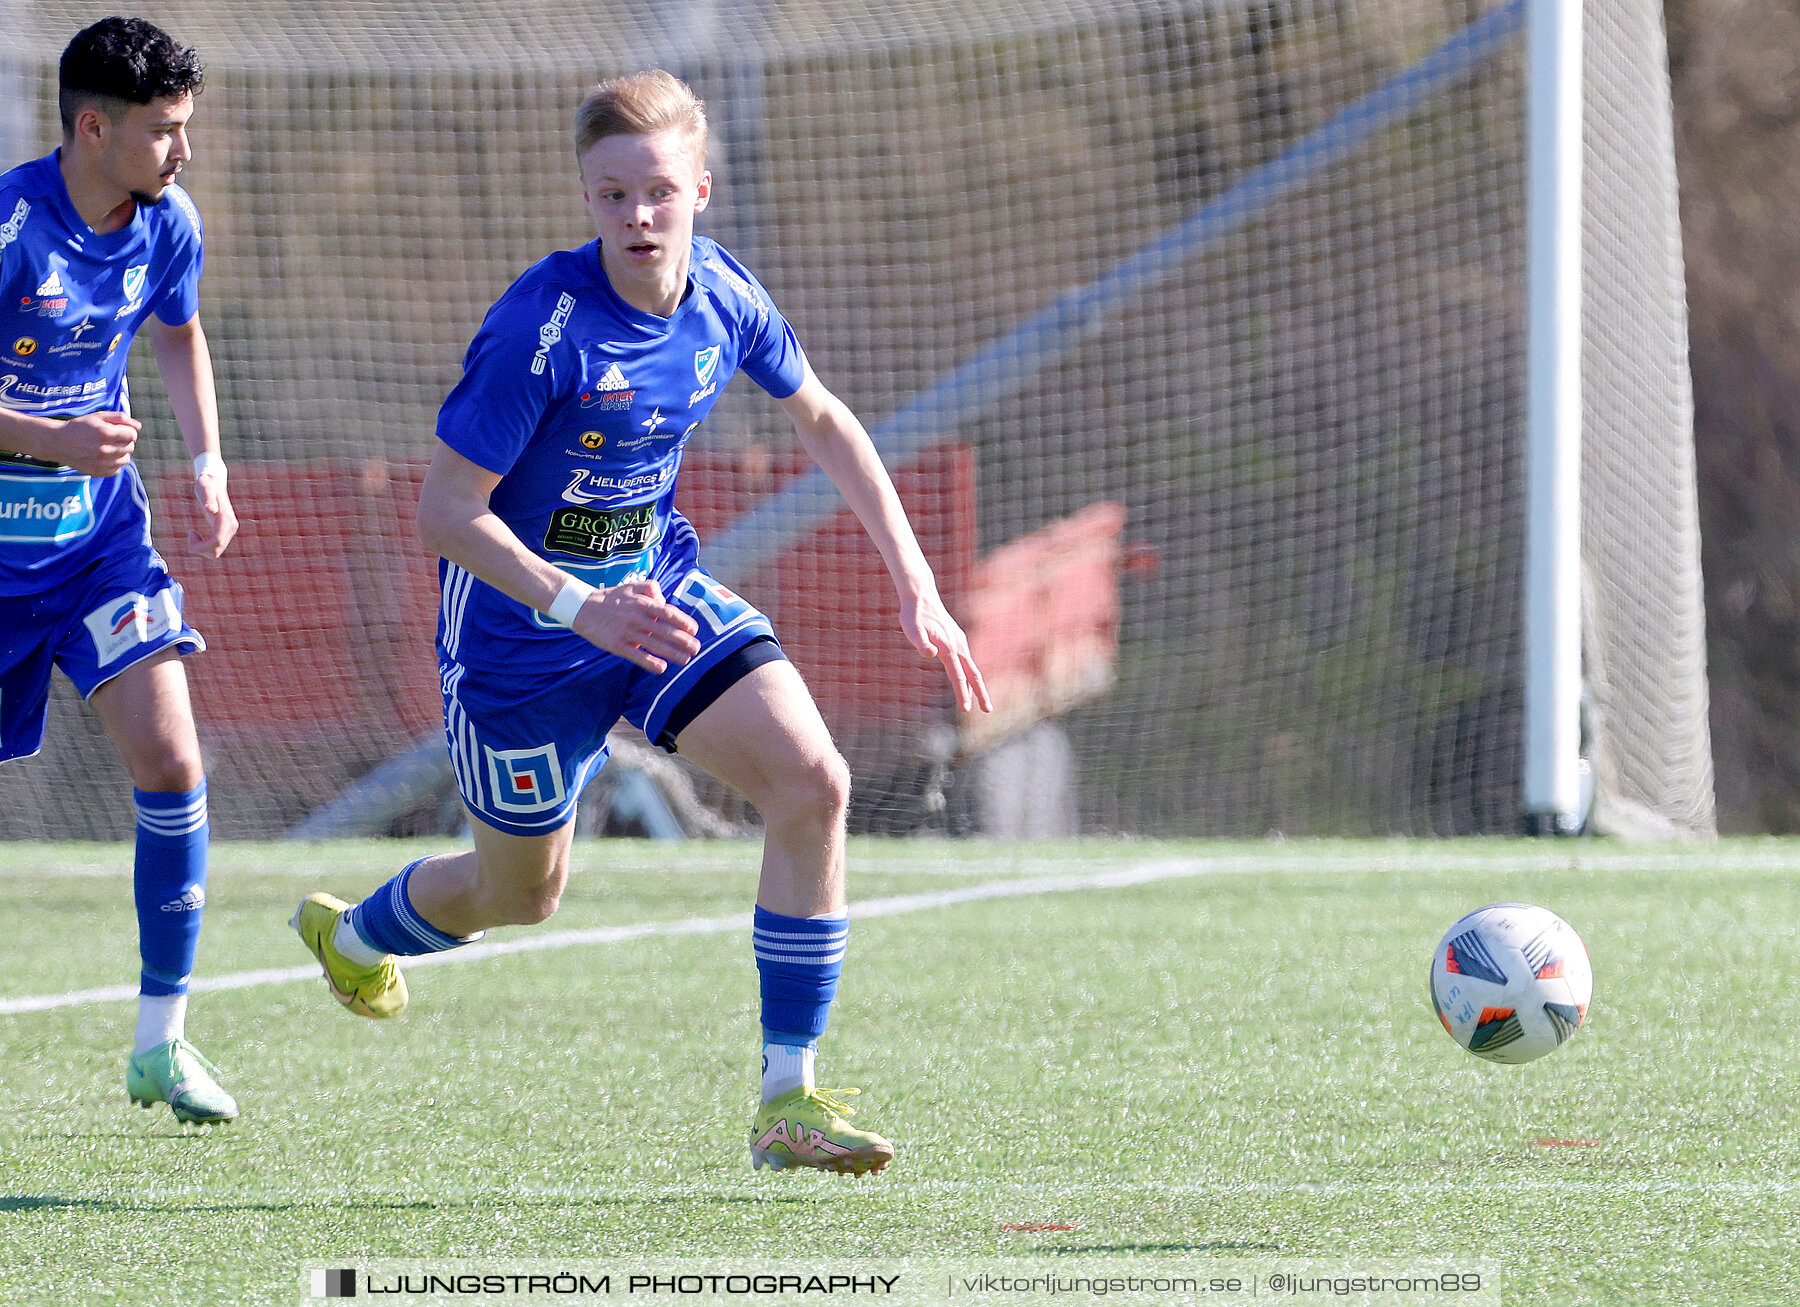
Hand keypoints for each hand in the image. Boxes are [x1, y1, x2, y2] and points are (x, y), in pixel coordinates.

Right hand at [49, 411, 138, 476]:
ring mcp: (101, 463)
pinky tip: (103, 456)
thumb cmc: (80, 427)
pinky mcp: (97, 472)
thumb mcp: (98, 416)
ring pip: (126, 459)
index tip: (120, 430)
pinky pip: (117, 469)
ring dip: (120, 453)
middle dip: (124, 441)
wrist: (58, 442)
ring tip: (108, 447)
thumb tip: (138, 426)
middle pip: (130, 447)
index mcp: (105, 433)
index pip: (132, 435)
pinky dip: (113, 463)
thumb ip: (120, 418)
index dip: (128, 431)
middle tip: (111, 438)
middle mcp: (104, 450)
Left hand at [189, 469, 237, 557]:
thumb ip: (209, 499)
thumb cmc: (207, 484)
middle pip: (217, 549)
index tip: (190, 535)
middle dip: (201, 549)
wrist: (214, 481)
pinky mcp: (224, 531)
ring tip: (192, 534)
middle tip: (190, 535)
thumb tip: (211, 510)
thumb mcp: (205, 489)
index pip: (217, 542)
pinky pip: (215, 547)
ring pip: (216, 551)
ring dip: (201, 548)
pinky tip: (195, 534)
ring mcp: (229, 530)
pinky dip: (203, 546)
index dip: (203, 546)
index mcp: (227, 520)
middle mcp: (231, 527)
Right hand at [571, 578, 700, 673]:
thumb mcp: (631, 586)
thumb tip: (664, 600)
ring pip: (654, 644)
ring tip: (685, 659)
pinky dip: (650, 662)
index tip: (694, 630)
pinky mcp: (616, 645)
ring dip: (672, 653)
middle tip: (696, 648)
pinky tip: (662, 668)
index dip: (683, 622)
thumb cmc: (611, 598)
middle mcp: (636, 617)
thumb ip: (650, 588)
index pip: (667, 612)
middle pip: (665, 630)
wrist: (582, 607)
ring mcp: (626, 632)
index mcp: (641, 603)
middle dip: (683, 641)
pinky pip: (636, 655)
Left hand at [901, 587, 991, 713]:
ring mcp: (959, 642)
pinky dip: (970, 674)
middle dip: (981, 693)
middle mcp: (958, 646)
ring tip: (981, 702)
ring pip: (971, 668)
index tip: (966, 710)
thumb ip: (920, 643)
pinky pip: (967, 661)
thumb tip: (929, 654)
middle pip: (973, 674)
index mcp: (948, 648)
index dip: (962, 693)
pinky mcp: (957, 639)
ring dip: (976, 686)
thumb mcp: (912, 629)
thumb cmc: (913, 615)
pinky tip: (966, 680)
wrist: (921, 596)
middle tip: (988, 710)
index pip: (958, 676)